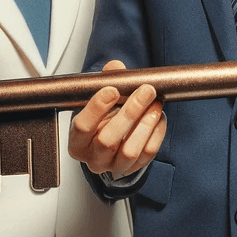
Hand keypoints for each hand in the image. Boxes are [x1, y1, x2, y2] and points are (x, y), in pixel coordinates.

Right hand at [68, 61, 166, 176]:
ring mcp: (113, 165)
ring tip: (155, 103)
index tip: (112, 89)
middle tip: (145, 90)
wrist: (117, 135)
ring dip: (146, 124)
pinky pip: (147, 154)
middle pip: (107, 140)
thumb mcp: (100, 96)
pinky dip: (156, 133)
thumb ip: (106, 79)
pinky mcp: (134, 168)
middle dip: (130, 112)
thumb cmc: (105, 116)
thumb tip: (115, 67)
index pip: (82, 127)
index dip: (96, 108)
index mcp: (78, 140)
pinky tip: (158, 116)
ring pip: (129, 151)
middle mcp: (93, 157)